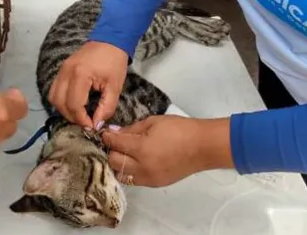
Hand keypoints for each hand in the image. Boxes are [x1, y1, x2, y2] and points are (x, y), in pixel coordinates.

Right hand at [49, 41, 128, 128]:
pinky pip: (54, 90)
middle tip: (85, 122)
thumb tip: (96, 125)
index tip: (91, 127)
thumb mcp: (115, 87)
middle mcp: (66, 72)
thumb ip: (106, 108)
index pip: (74, 104)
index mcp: (80, 75)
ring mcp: (61, 70)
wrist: (110, 40)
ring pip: (53, 97)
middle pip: (60, 103)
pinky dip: (61, 101)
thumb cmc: (114, 62)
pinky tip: (74, 104)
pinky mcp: (61, 70)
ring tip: (79, 115)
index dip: (81, 119)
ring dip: (64, 110)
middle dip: (71, 117)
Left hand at [102, 115, 232, 186]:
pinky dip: (130, 171)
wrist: (202, 146)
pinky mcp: (155, 184)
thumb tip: (115, 132)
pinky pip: (134, 180)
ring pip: (121, 175)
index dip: (107, 137)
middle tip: (114, 143)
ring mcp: (148, 178)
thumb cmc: (180, 129)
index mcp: (141, 149)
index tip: (104, 133)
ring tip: (122, 154)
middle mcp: (142, 167)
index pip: (114, 144)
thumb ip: (132, 129)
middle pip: (113, 161)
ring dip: (118, 163)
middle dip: (111, 150)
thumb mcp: (153, 122)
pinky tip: (134, 162)